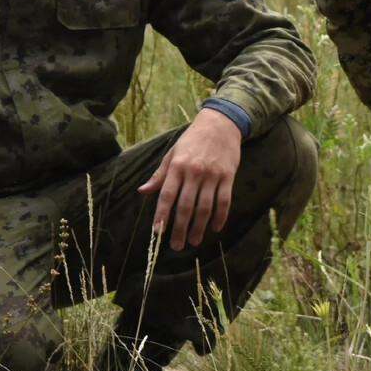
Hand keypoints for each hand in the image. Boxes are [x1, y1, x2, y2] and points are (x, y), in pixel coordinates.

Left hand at [139, 108, 241, 250]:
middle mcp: (193, 172)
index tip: (158, 232)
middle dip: (180, 228)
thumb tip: (142, 192)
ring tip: (194, 241)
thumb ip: (159, 175)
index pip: (167, 195)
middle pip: (186, 206)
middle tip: (176, 246)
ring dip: (199, 227)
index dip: (162, 214)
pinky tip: (215, 228)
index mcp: (176, 166)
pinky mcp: (228, 176)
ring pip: (205, 207)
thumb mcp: (172, 154)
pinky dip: (220, 216)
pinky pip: (224, 201)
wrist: (219, 124)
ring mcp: (212, 175)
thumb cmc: (191, 140)